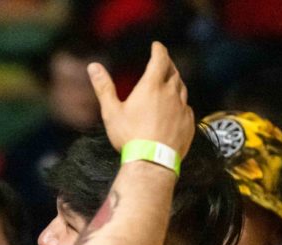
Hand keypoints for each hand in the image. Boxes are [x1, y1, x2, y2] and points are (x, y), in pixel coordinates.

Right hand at [89, 41, 194, 157]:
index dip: (159, 50)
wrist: (152, 161)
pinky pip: (186, 107)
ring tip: (171, 82)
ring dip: (176, 82)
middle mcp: (170, 93)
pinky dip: (180, 103)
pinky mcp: (188, 122)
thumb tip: (93, 66)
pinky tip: (175, 107)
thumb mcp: (111, 111)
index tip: (156, 46)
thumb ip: (104, 87)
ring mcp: (182, 108)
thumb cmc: (130, 136)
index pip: (160, 59)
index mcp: (151, 86)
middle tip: (164, 62)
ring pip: (182, 88)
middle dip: (168, 64)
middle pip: (173, 71)